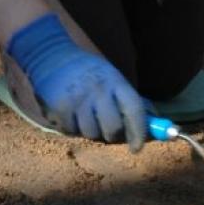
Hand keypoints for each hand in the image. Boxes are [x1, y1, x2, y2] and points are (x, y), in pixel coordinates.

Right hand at [6, 13, 148, 150]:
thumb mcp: (111, 77)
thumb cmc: (87, 72)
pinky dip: (71, 128)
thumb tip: (152, 122)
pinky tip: (70, 114)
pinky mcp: (60, 107)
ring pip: (91, 133)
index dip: (139, 132)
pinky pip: (71, 131)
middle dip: (112, 135)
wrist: (51, 56)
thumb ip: (128, 100)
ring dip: (90, 131)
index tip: (137, 148)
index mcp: (115, 80)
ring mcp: (78, 99)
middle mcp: (98, 90)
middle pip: (113, 128)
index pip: (134, 110)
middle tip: (107, 132)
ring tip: (85, 117)